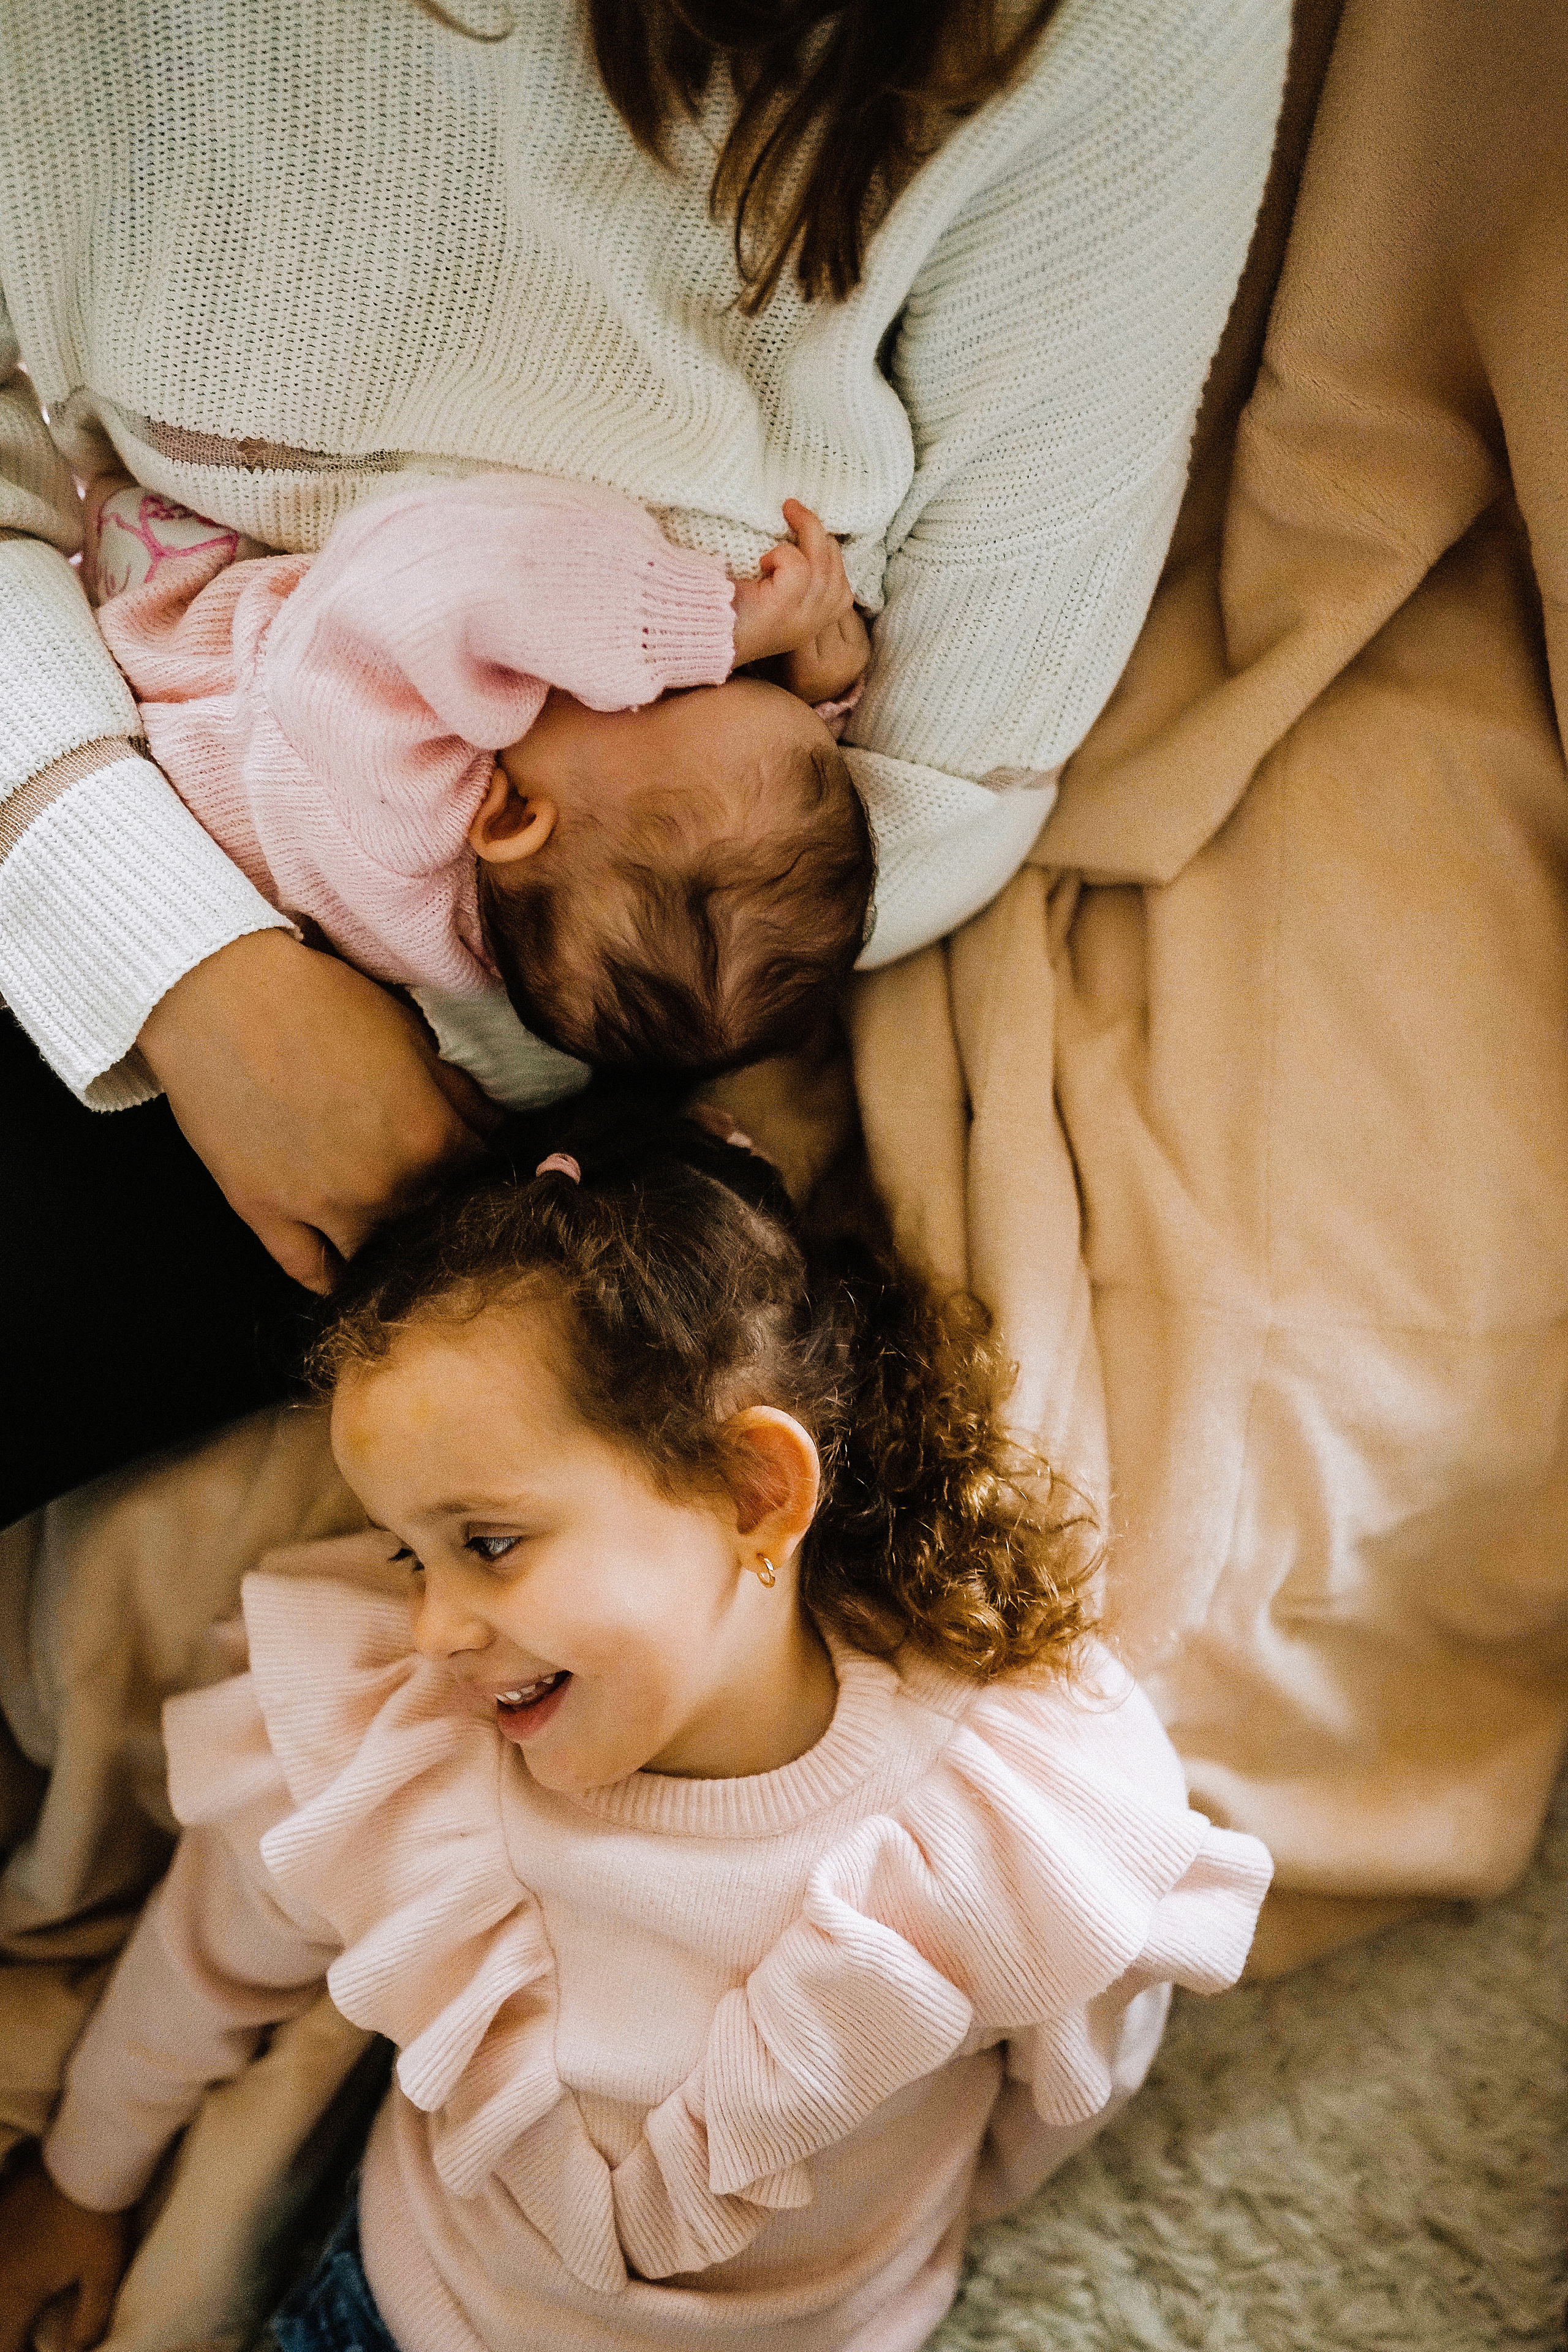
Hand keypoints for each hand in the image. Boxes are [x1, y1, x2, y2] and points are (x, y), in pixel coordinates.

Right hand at [0, 2152, 130, 2351]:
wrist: (89, 2150)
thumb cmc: (98, 2214)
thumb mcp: (104, 2273)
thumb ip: (88, 2320)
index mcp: (14, 2291)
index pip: (5, 2347)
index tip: (41, 2350)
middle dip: (11, 2335)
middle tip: (32, 2335)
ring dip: (8, 2307)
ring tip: (28, 2311)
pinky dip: (5, 2274)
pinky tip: (21, 2273)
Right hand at [138, 930, 499, 1291]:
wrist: (219, 992)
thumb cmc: (319, 1000)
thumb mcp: (413, 1035)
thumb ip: (463, 1095)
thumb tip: (497, 1132)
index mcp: (430, 1138)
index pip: (481, 1169)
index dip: (476, 1152)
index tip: (464, 1142)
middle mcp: (384, 1186)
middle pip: (434, 1212)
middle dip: (435, 1190)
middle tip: (414, 1161)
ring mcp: (323, 1209)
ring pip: (380, 1249)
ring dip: (387, 1230)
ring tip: (380, 1200)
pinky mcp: (265, 1215)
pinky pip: (314, 1272)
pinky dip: (335, 1270)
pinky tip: (346, 1254)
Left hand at [731, 501, 869, 702]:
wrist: (695, 631)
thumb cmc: (723, 606)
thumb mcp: (767, 592)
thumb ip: (788, 577)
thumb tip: (799, 536)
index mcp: (809, 623)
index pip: (842, 590)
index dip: (831, 556)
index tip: (807, 533)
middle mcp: (810, 625)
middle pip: (836, 574)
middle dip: (821, 534)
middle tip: (793, 509)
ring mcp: (799, 620)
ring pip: (822, 565)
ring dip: (807, 529)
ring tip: (788, 510)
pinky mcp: (782, 609)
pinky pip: (799, 568)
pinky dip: (783, 554)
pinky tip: (762, 561)